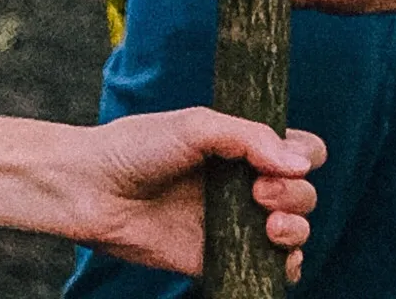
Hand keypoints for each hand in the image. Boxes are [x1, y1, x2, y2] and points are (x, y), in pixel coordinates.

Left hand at [57, 109, 324, 276]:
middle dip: (296, 196)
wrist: (90, 189)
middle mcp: (243, 185)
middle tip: (259, 193)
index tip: (283, 162)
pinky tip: (278, 260)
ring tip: (269, 227)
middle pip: (304, 194)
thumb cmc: (136, 147)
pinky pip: (265, 270)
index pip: (302, 151)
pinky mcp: (217, 259)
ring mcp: (233, 224)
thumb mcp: (196, 126)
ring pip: (294, 232)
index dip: (304, 157)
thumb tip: (300, 165)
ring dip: (297, 230)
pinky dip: (284, 269)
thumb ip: (250, 138)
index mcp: (243, 148)